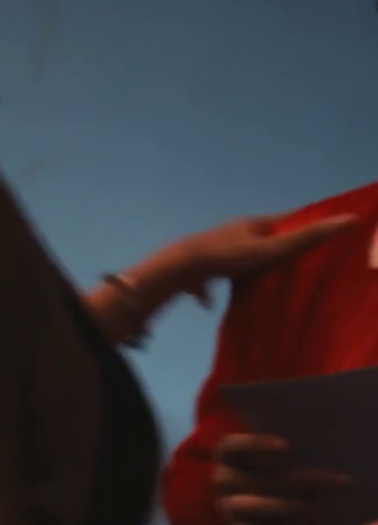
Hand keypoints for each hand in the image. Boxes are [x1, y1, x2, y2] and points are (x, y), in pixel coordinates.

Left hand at [159, 213, 356, 304]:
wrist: (177, 268)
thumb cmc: (226, 257)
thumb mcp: (270, 250)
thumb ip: (305, 239)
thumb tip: (346, 220)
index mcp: (248, 225)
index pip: (280, 222)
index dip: (299, 226)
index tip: (316, 234)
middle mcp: (228, 235)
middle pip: (256, 241)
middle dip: (272, 251)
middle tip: (290, 264)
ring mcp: (209, 251)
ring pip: (231, 260)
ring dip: (243, 270)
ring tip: (256, 283)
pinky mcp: (193, 269)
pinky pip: (204, 280)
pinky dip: (208, 291)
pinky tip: (207, 304)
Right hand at [212, 432, 349, 524]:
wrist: (256, 498)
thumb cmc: (274, 470)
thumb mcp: (278, 461)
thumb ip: (295, 464)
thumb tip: (331, 474)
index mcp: (227, 455)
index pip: (232, 446)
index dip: (256, 445)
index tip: (288, 447)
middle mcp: (222, 479)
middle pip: (250, 480)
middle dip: (290, 483)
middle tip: (325, 487)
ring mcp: (226, 504)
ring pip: (245, 506)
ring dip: (279, 507)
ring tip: (308, 509)